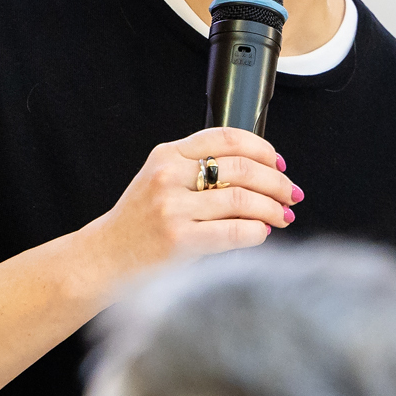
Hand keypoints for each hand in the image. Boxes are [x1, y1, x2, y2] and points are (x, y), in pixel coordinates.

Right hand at [80, 127, 300, 277]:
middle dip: (277, 182)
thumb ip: (200, 169)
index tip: (280, 163)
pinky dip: (257, 232)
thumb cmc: (141, 222)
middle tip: (291, 194)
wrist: (105, 257)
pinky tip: (262, 234)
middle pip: (243, 168)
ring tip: (283, 216)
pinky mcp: (179, 240)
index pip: (228, 138)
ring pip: (244, 200)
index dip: (263, 149)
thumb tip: (263, 173)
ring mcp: (173, 208)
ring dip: (273, 209)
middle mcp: (169, 176)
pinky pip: (235, 232)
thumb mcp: (162, 180)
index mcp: (168, 154)